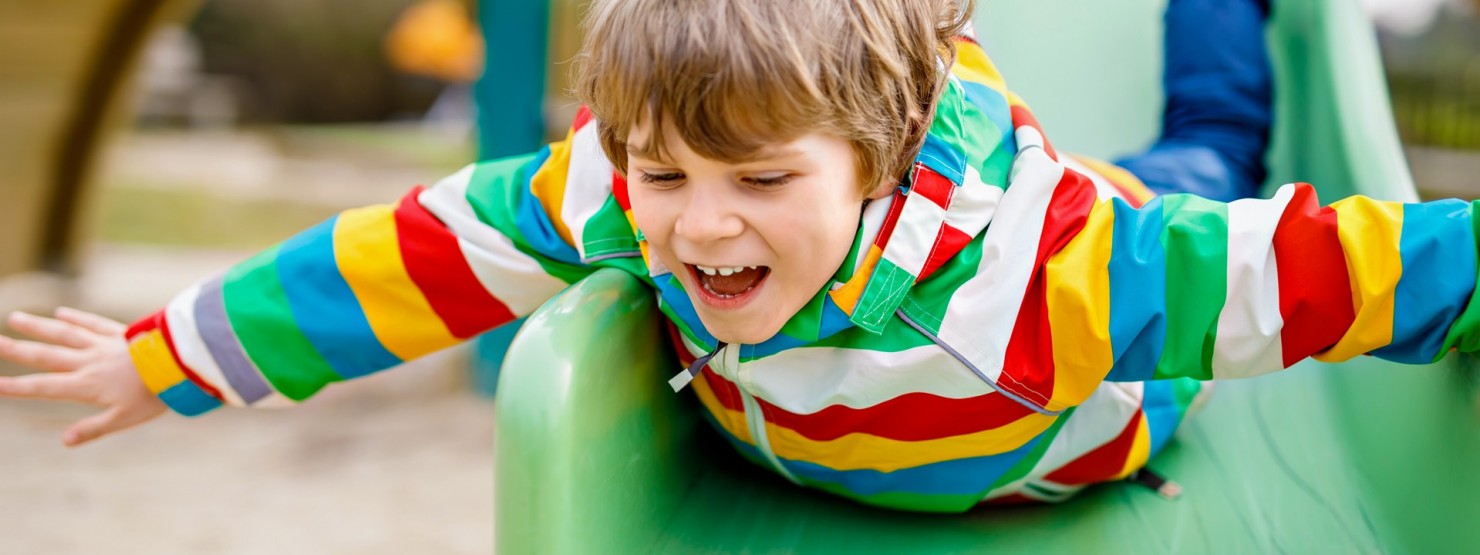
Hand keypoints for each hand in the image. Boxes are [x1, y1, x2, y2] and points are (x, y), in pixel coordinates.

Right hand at [0, 308, 164, 446]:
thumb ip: (93, 428)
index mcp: (86, 385)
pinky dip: (76, 318)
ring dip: (39, 326)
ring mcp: (103, 344)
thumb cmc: (155, 394)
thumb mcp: (124, 419)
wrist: (181, 363)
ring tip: (15, 317)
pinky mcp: (120, 333)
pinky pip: (93, 323)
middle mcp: (89, 362)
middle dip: (16, 349)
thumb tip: (64, 441)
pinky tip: (61, 312)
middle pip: (45, 355)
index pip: (42, 387)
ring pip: (64, 333)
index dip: (16, 387)